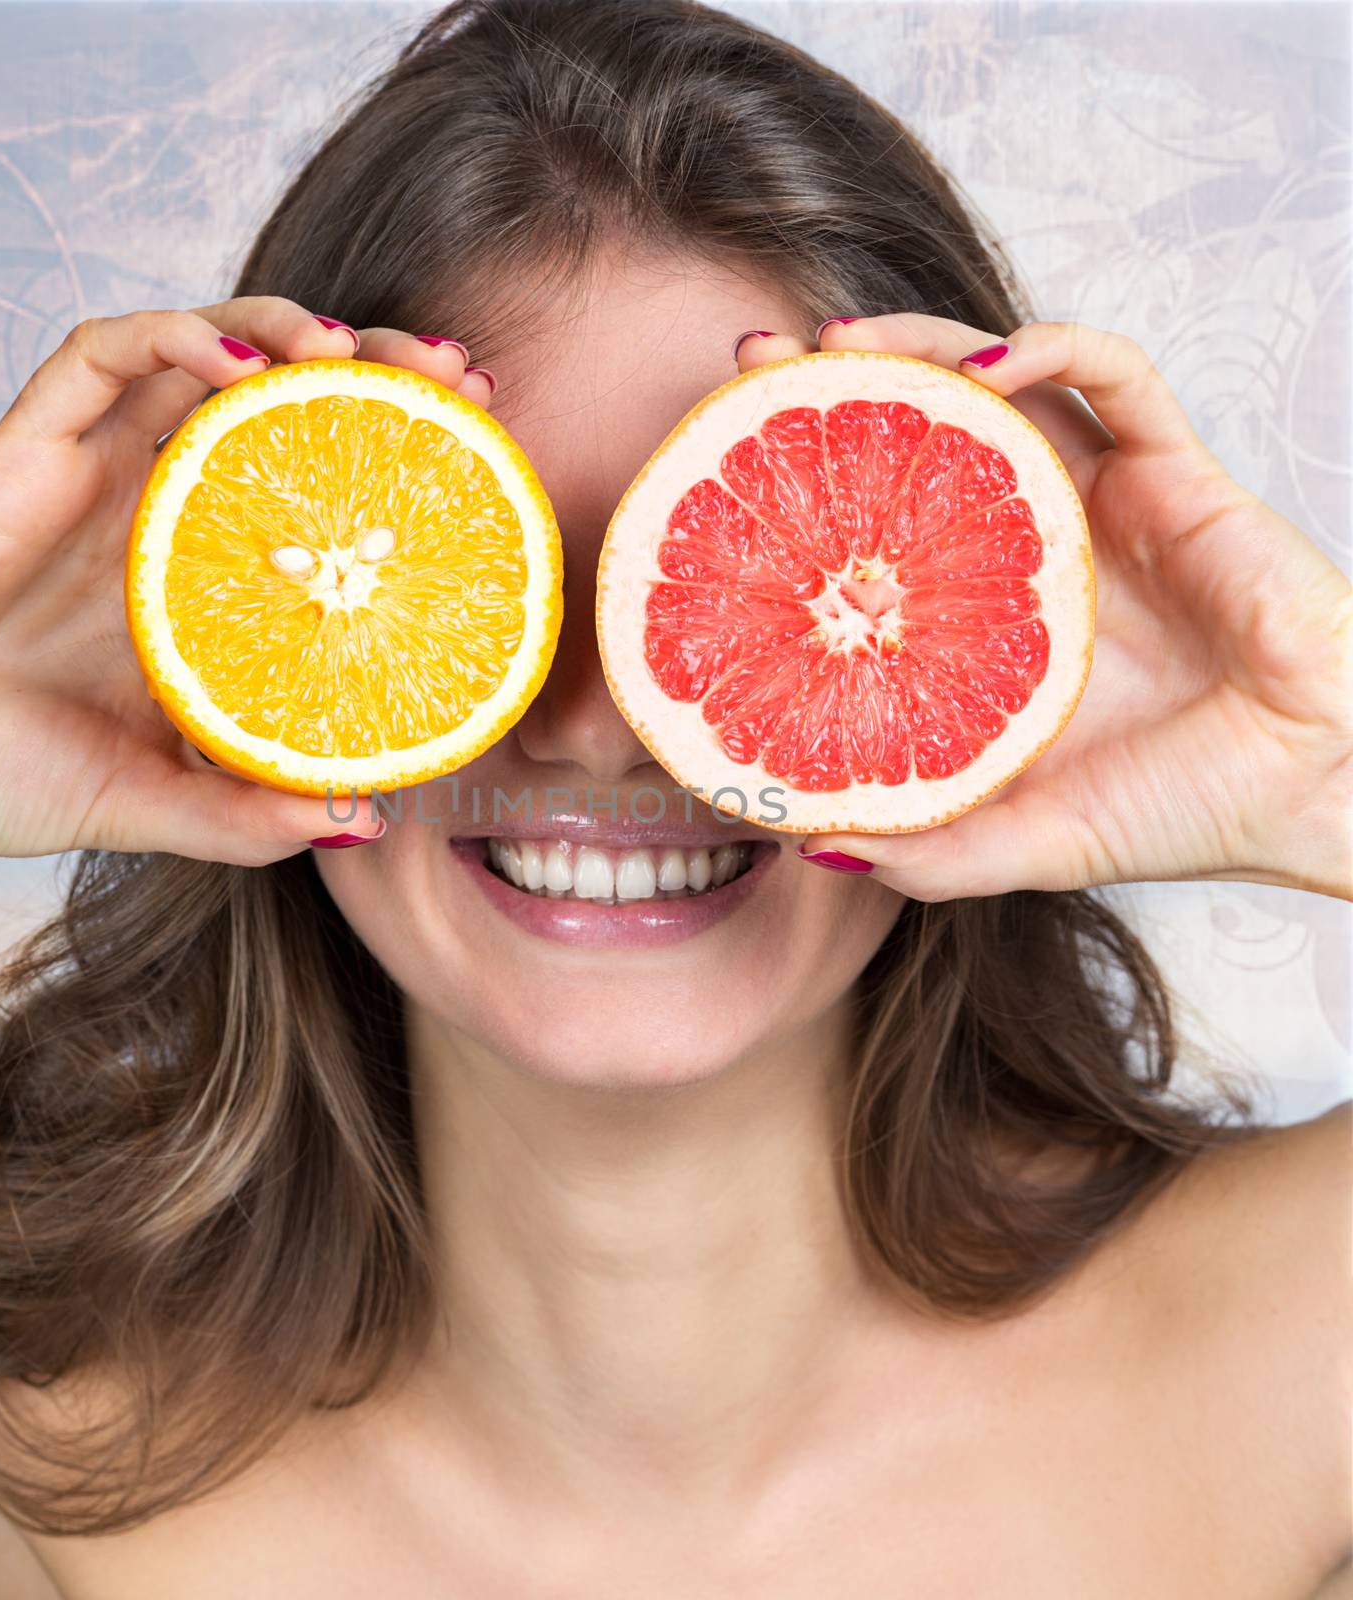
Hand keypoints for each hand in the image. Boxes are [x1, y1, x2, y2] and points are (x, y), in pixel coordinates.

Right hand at [0, 299, 497, 903]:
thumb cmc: (2, 776)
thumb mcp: (155, 805)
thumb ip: (247, 815)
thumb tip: (363, 823)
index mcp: (199, 577)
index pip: (316, 484)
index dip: (396, 458)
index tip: (477, 453)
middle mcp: (160, 509)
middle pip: (283, 401)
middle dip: (373, 370)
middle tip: (453, 377)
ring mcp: (95, 472)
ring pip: (204, 352)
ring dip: (288, 330)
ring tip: (358, 353)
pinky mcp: (24, 448)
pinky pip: (99, 355)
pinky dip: (174, 337)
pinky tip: (241, 363)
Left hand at [734, 316, 1352, 900]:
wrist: (1315, 793)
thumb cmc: (1178, 811)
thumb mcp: (1018, 841)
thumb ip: (922, 850)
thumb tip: (800, 844)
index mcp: (985, 612)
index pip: (878, 518)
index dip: (802, 482)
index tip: (721, 466)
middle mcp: (1030, 540)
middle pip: (922, 429)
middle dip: (838, 382)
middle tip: (755, 365)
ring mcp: (1100, 499)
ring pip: (1003, 379)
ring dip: (922, 344)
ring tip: (842, 341)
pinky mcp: (1178, 472)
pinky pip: (1117, 377)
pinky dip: (1056, 349)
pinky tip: (993, 365)